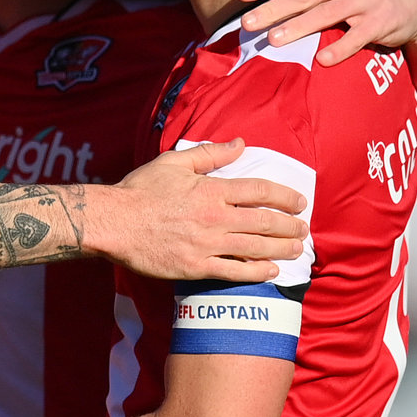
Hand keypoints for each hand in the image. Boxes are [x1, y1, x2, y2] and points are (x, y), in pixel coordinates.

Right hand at [93, 139, 307, 282]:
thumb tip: (241, 143)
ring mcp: (206, 244)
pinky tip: (271, 272)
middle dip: (290, 226)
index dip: (285, 196)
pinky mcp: (195, 267)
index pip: (260, 190)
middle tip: (303, 230)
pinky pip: (234, 271)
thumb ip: (210, 154)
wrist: (112, 223)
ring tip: (296, 250)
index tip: (300, 202)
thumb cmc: (140, 190)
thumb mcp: (173, 163)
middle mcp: (214, 217)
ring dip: (281, 249)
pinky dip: (256, 272)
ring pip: (255, 248)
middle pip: (265, 222)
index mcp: (211, 190)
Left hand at [237, 0, 416, 67]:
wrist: (414, 1)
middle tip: (247, 23)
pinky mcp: (382, 23)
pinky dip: (340, 49)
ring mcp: (367, 1)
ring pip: (328, 14)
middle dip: (274, 9)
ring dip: (299, 27)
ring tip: (272, 40)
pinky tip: (321, 61)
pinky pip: (358, 38)